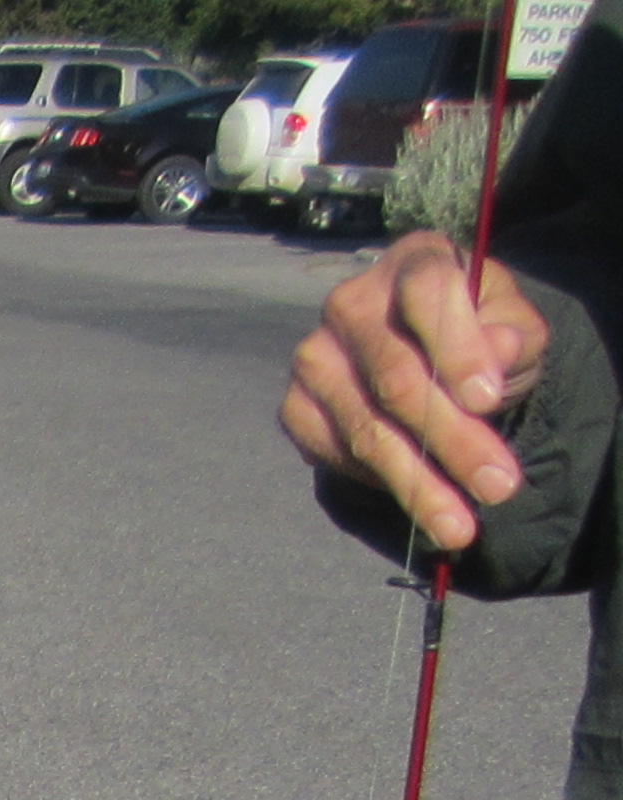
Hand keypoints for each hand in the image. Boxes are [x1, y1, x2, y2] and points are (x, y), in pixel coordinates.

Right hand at [286, 230, 552, 551]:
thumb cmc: (480, 336)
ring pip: (366, 430)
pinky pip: (337, 455)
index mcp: (414, 262)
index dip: (457, 346)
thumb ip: (515, 336)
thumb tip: (499, 355)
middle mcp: (352, 303)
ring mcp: (314, 358)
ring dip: (418, 484)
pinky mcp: (295, 408)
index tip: (487, 400)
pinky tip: (422, 496)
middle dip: (451, 440)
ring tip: (460, 526)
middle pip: (396, 378)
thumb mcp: (516, 328)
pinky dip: (381, 482)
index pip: (427, 294)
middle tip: (497, 487)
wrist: (427, 358)